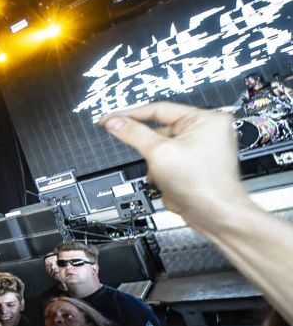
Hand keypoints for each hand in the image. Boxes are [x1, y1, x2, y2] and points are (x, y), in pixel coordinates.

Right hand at [100, 102, 248, 221]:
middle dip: (149, 149)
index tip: (110, 119)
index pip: (158, 109)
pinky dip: (162, 170)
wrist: (215, 215)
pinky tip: (166, 181)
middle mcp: (207, 130)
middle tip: (141, 155)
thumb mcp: (158, 153)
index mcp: (205, 119)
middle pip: (161, 130)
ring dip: (155, 163)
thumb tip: (114, 122)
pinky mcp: (197, 164)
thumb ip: (133, 134)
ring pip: (163, 148)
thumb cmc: (202, 184)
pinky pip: (170, 159)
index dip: (130, 115)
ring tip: (162, 175)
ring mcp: (204, 148)